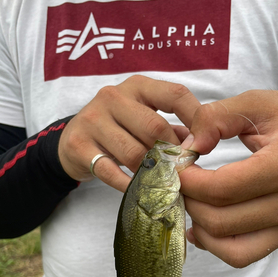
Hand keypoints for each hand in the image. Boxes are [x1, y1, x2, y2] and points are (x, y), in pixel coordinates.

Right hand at [58, 75, 199, 190]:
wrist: (72, 142)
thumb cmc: (119, 130)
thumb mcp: (144, 119)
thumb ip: (172, 129)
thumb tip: (202, 144)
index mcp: (137, 86)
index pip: (175, 94)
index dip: (196, 119)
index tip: (205, 144)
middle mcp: (113, 97)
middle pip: (155, 127)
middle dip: (173, 153)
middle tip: (182, 171)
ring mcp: (93, 120)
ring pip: (135, 153)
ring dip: (153, 172)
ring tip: (162, 182)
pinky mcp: (79, 146)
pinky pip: (112, 172)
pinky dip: (130, 185)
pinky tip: (139, 190)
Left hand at [180, 90, 277, 267]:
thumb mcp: (257, 102)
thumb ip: (216, 117)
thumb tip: (187, 148)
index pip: (222, 189)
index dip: (188, 181)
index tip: (176, 167)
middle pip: (220, 221)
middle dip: (189, 202)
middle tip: (181, 182)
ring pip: (228, 246)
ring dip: (200, 226)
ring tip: (193, 201)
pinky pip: (243, 255)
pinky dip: (216, 245)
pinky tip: (203, 225)